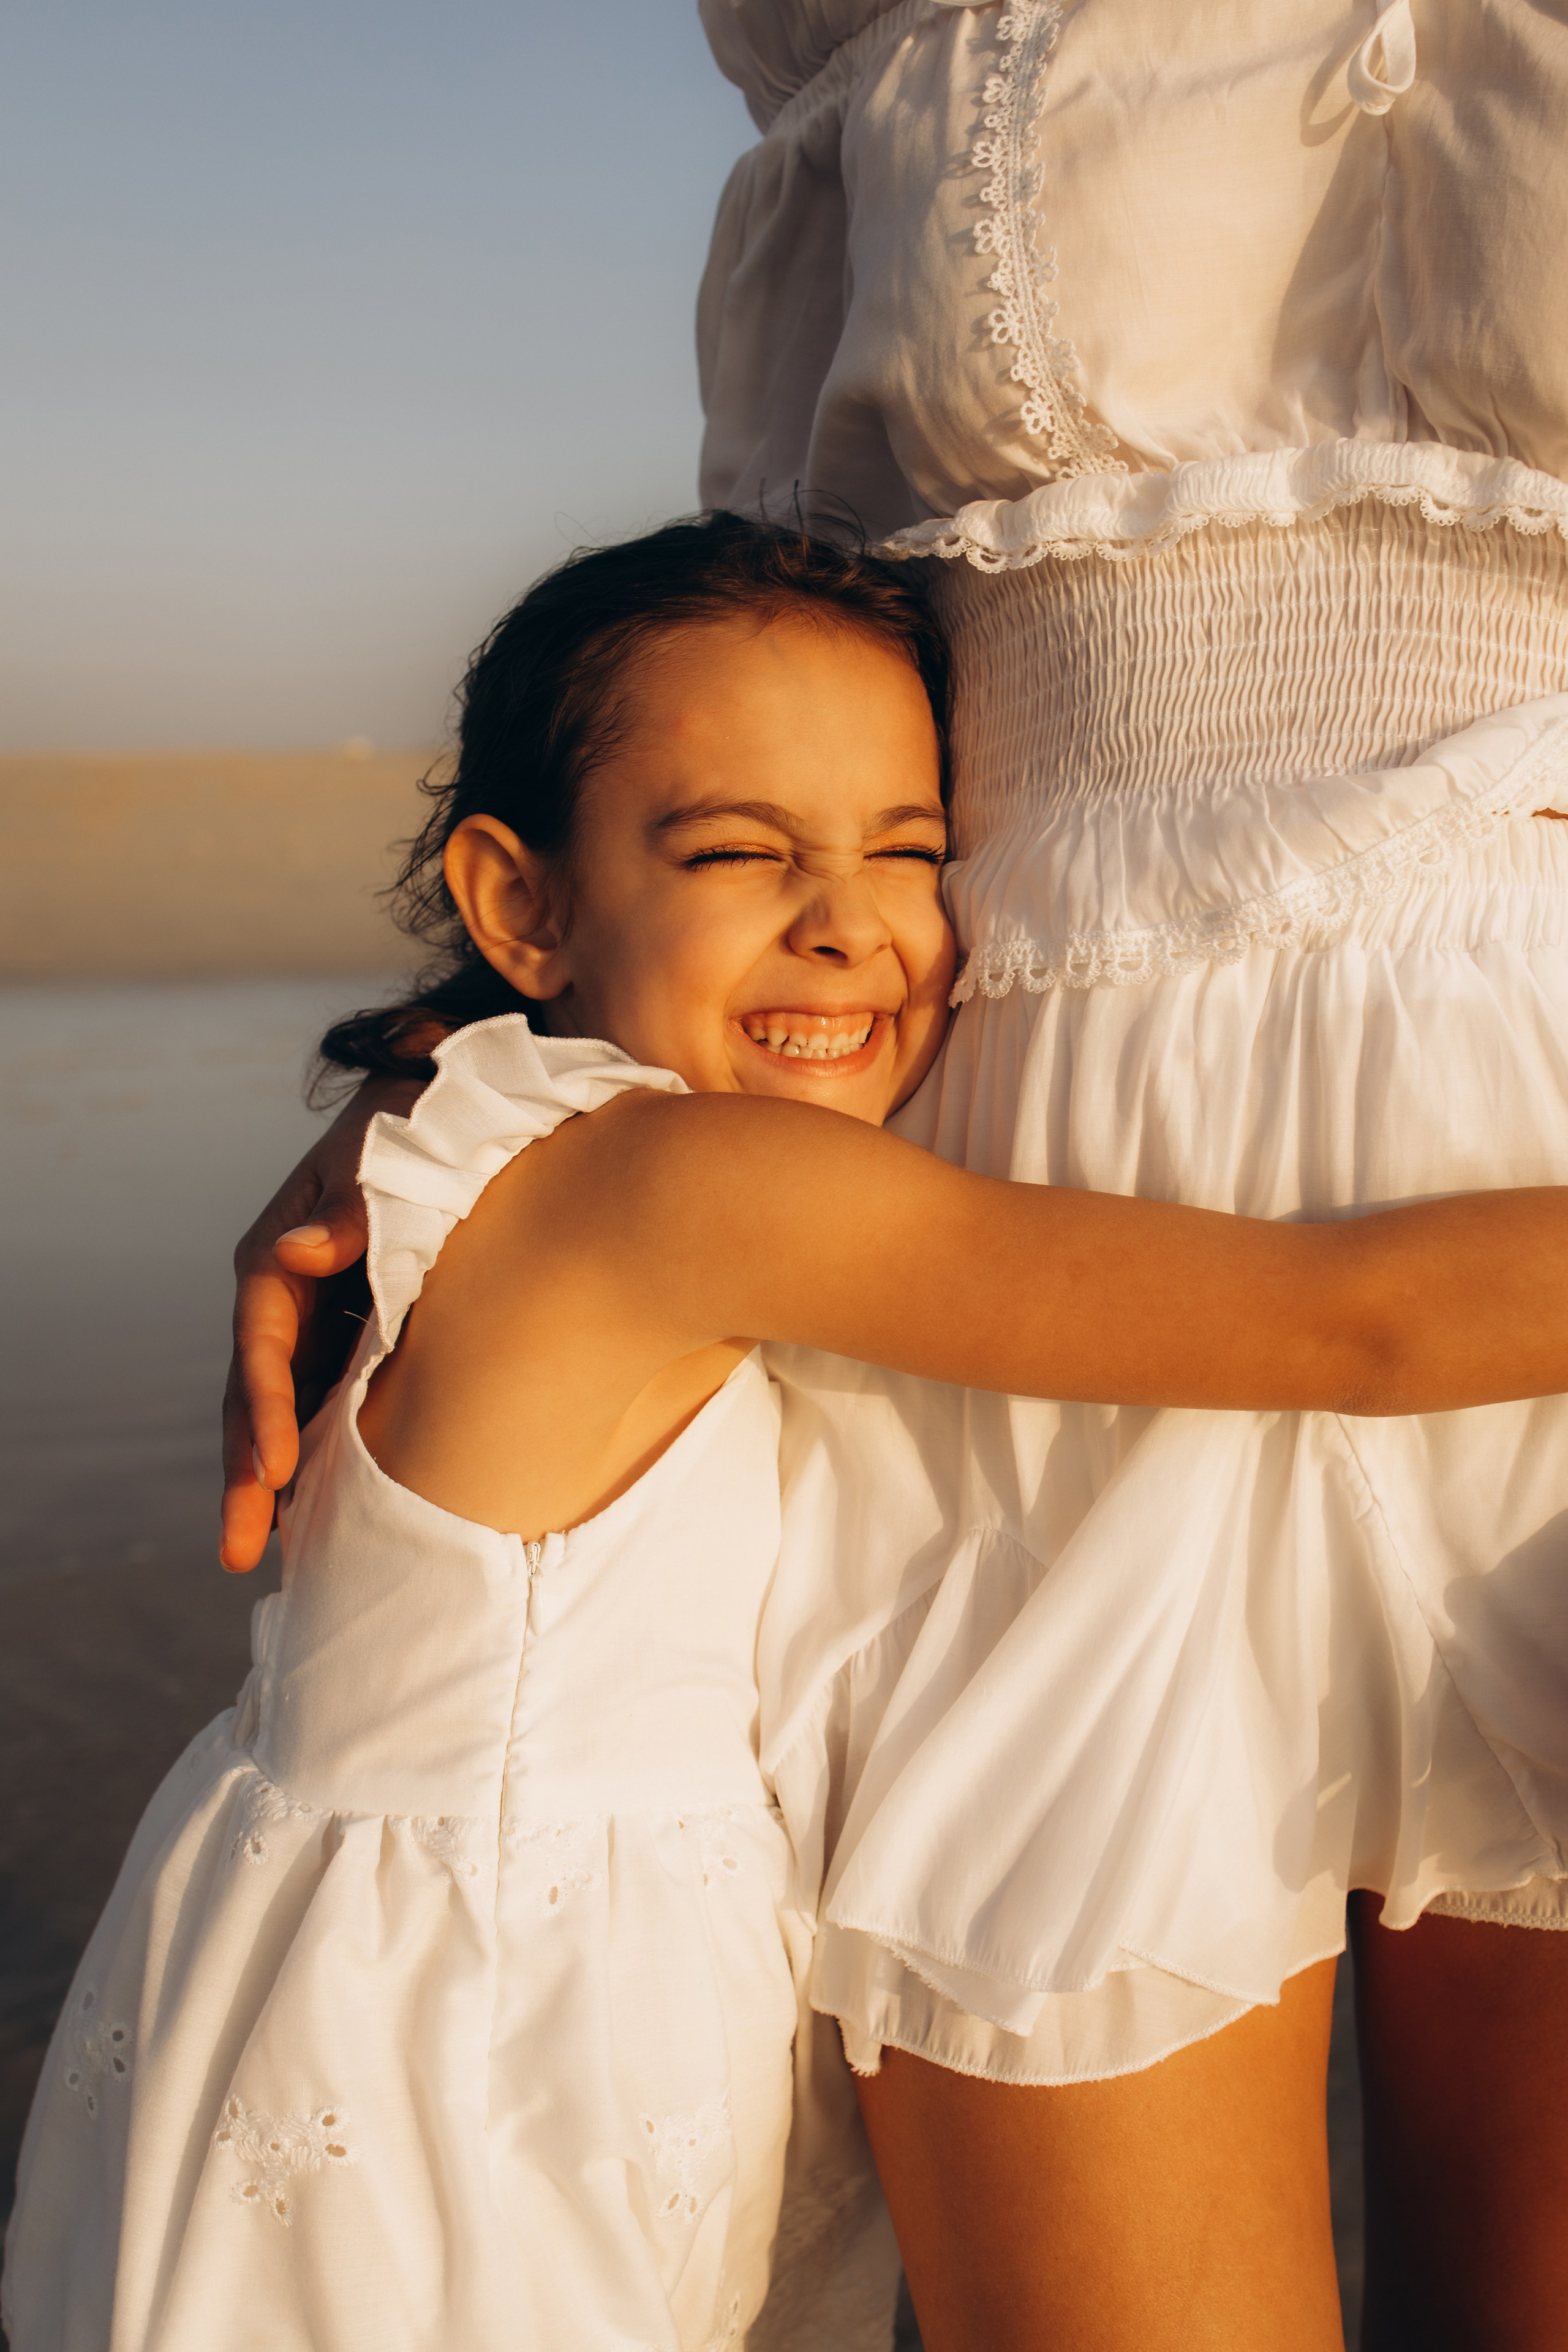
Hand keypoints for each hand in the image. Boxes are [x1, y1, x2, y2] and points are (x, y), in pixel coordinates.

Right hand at [219, 1077, 422, 1570]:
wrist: (442, 1121)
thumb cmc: (411, 1136)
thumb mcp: (376, 1159)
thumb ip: (345, 1212)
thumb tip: (296, 1251)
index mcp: (276, 1260)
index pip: (261, 1341)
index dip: (267, 1407)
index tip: (275, 1469)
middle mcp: (279, 1301)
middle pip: (254, 1397)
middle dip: (246, 1475)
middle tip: (240, 1550)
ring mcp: (307, 1330)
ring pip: (278, 1415)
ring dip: (266, 1484)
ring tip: (261, 1556)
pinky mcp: (342, 1346)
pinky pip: (318, 1410)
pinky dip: (311, 1462)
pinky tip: (313, 1520)